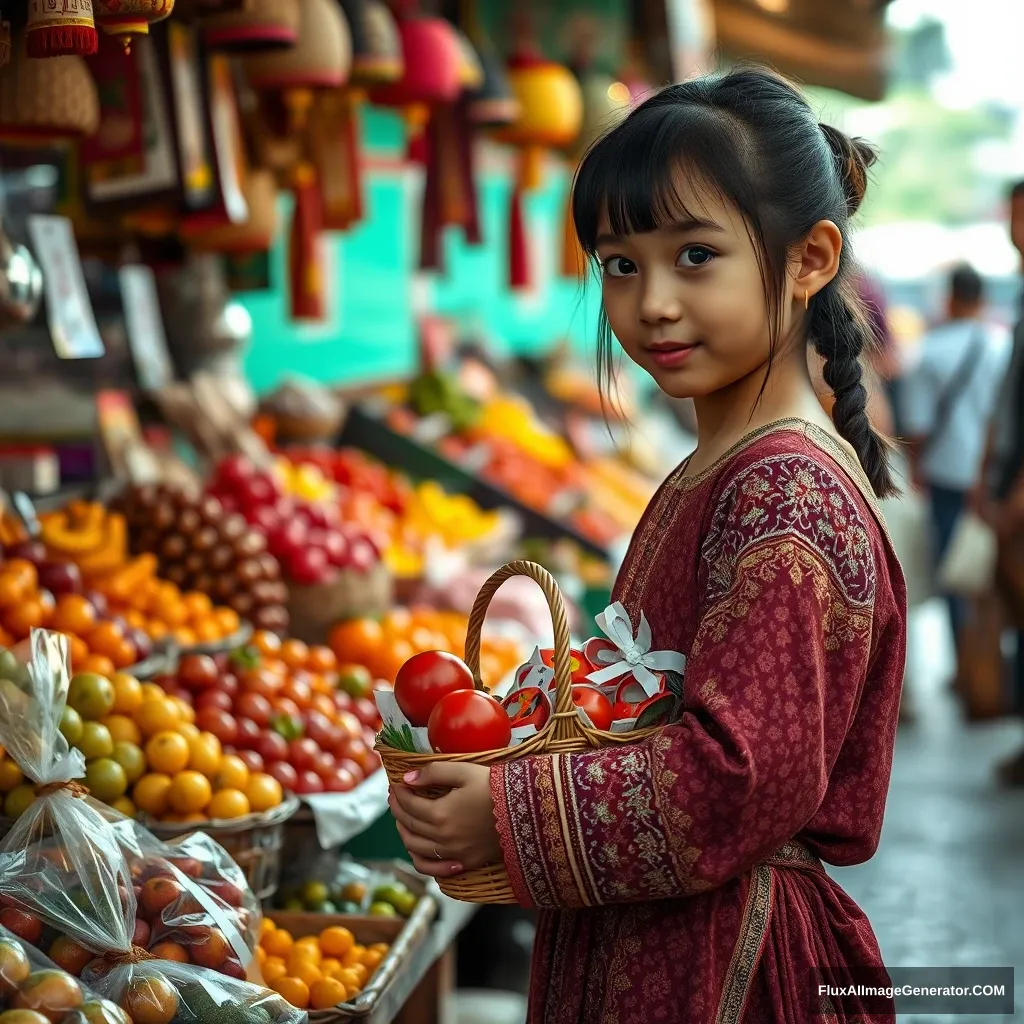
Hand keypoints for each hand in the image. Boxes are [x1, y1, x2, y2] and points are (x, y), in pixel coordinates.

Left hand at [389, 762, 501, 879]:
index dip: (399, 793)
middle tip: (395, 798)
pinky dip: (420, 860)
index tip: (396, 784)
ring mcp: (453, 853)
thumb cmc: (495, 787)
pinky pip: (433, 867)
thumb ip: (433, 773)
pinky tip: (418, 849)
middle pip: (409, 825)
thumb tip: (408, 779)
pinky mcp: (465, 862)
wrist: (526, 812)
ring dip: (404, 832)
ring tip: (403, 820)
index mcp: (439, 813)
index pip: (408, 804)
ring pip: (415, 848)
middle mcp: (442, 837)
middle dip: (398, 810)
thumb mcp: (464, 771)